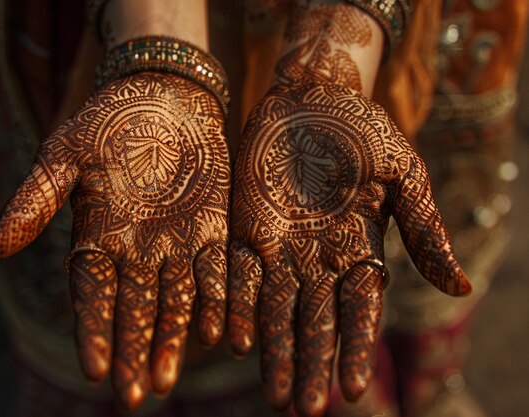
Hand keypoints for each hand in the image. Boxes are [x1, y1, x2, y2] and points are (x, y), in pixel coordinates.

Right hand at [0, 72, 229, 409]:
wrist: (163, 95)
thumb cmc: (106, 123)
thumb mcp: (63, 157)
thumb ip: (32, 203)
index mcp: (97, 240)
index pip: (92, 296)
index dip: (93, 332)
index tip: (95, 369)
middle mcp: (137, 252)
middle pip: (135, 311)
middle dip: (134, 352)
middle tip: (135, 396)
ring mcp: (177, 243)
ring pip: (176, 302)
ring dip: (174, 340)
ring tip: (169, 379)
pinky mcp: (213, 229)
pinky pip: (218, 272)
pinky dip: (220, 302)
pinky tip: (221, 335)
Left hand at [227, 81, 470, 416]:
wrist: (312, 96)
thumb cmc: (364, 132)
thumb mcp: (402, 175)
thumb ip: (423, 229)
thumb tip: (459, 287)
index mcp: (359, 252)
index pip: (357, 313)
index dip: (353, 349)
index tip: (350, 390)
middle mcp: (318, 260)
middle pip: (313, 322)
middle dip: (309, 364)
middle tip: (302, 409)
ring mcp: (280, 247)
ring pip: (274, 309)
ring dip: (273, 351)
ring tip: (274, 394)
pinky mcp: (246, 229)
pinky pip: (236, 273)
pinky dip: (234, 305)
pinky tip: (232, 339)